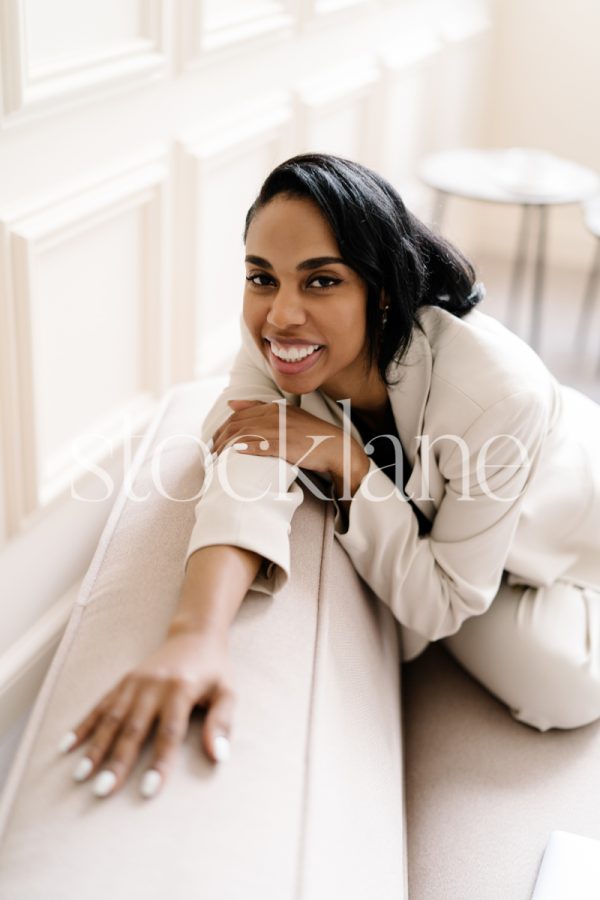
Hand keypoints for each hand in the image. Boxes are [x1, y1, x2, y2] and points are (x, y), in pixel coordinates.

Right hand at [58, 629, 234, 799]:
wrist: (194, 634)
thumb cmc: (214, 669)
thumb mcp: (227, 691)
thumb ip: (222, 722)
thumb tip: (219, 756)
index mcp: (181, 689)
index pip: (170, 732)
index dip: (160, 762)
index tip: (149, 791)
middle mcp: (154, 685)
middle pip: (134, 728)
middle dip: (118, 761)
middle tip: (103, 790)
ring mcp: (135, 682)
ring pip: (112, 718)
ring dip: (96, 747)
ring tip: (82, 775)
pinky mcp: (123, 681)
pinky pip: (100, 705)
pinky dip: (83, 726)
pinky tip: (67, 746)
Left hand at [212, 399, 365, 482]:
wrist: (334, 446)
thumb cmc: (309, 434)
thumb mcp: (285, 415)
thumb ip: (258, 408)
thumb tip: (231, 403)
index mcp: (273, 408)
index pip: (238, 415)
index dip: (222, 429)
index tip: (214, 442)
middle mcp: (275, 416)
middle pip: (237, 424)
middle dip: (219, 439)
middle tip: (211, 453)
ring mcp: (280, 430)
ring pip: (244, 435)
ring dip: (227, 447)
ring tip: (217, 459)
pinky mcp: (285, 445)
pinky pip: (260, 445)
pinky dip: (245, 449)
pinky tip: (235, 454)